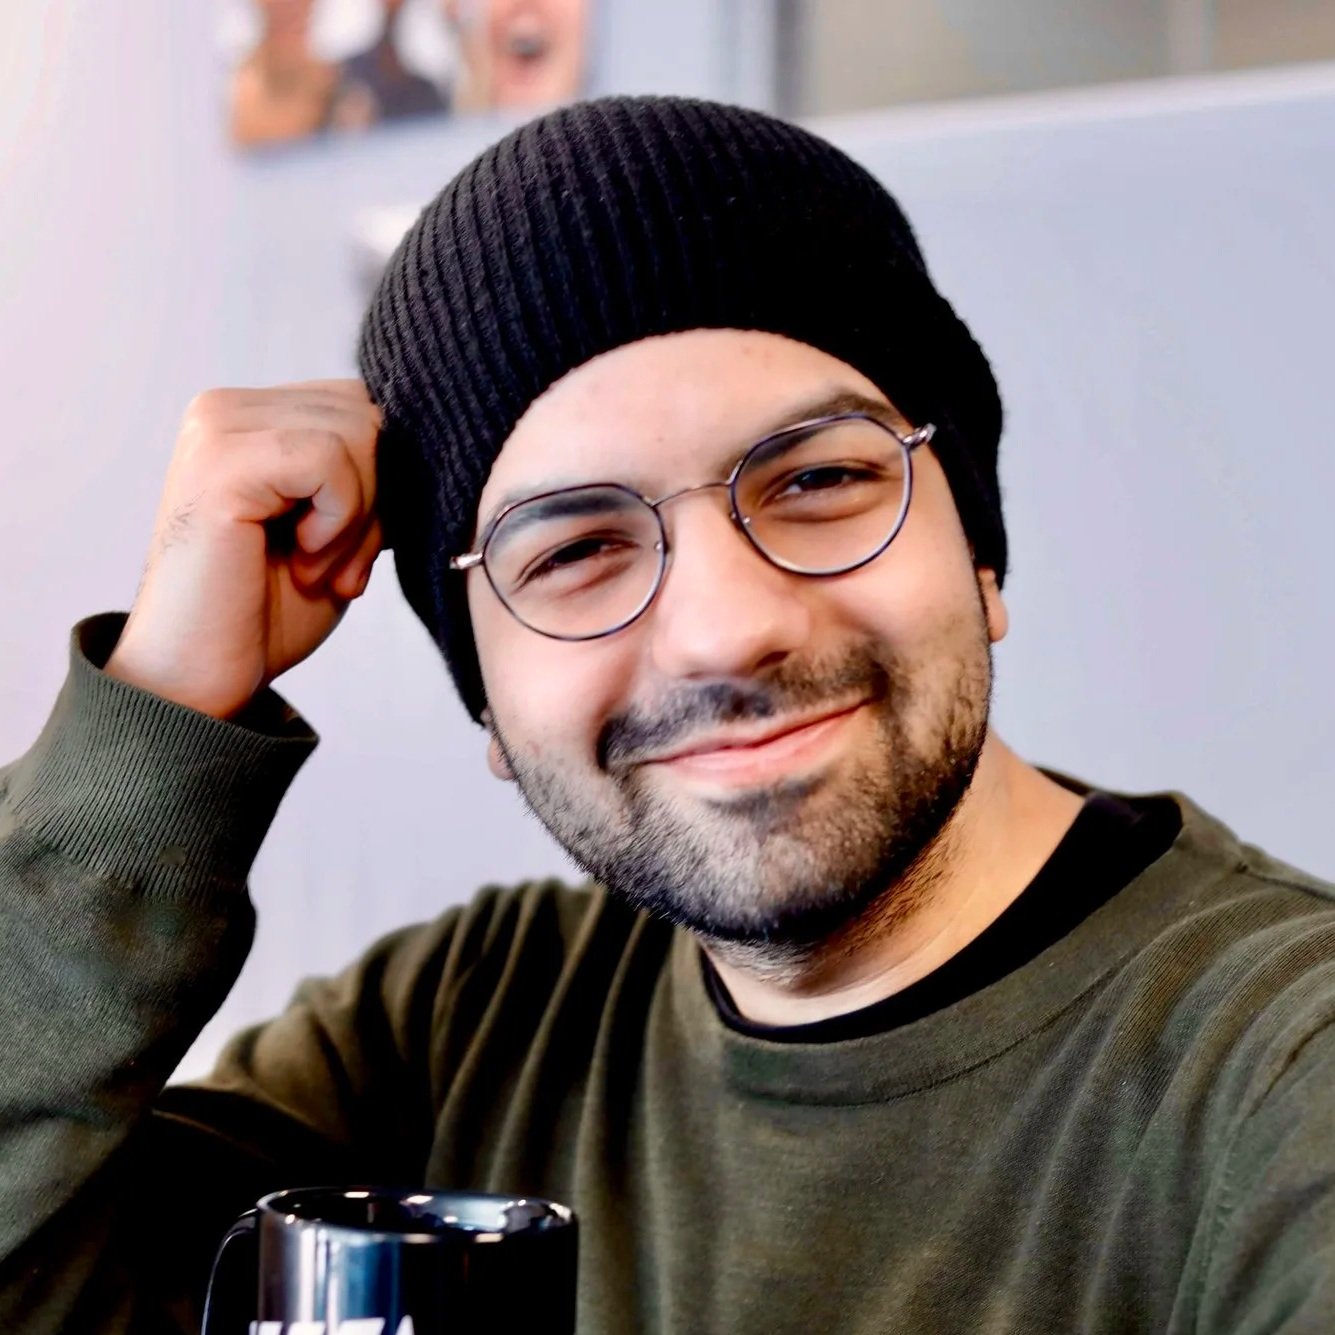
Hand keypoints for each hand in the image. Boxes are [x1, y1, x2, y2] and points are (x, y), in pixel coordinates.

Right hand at [105, 380, 384, 719]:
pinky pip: (329, 459)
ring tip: (314, 569)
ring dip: (357, 519)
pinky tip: (302, 560)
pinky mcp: (220, 462)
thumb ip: (367, 475)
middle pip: (368, 414)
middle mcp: (226, 409)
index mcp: (252, 417)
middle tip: (338, 569)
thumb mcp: (338, 531)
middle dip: (377, 501)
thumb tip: (429, 442)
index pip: (362, 405)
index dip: (382, 483)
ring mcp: (217, 428)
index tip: (353, 553)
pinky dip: (338, 520)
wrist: (202, 677)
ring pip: (357, 432)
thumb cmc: (268, 612)